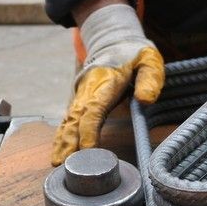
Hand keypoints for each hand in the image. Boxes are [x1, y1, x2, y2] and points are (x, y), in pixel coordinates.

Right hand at [52, 2, 163, 165]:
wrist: (114, 40)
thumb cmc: (135, 54)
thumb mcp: (149, 60)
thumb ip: (149, 79)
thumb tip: (145, 100)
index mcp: (106, 82)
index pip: (94, 109)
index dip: (89, 130)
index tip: (87, 149)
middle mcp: (89, 90)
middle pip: (75, 118)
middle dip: (69, 142)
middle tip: (64, 165)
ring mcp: (82, 95)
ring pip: (68, 120)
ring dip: (62, 142)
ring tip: (57, 164)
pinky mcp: (80, 101)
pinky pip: (68, 120)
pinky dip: (62, 136)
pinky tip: (58, 153)